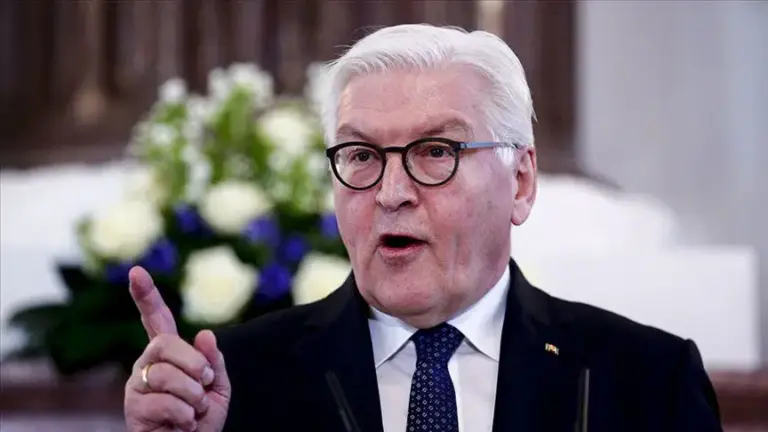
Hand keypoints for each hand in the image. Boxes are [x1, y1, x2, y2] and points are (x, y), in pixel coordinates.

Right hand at [124, 266, 230, 431]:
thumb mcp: (218, 388)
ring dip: (193, 396)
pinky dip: (185, 415)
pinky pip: (164, 402)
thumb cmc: (202, 421)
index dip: (146, 295)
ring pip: (167, 375)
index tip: (136, 272)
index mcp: (168, 355)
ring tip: (194, 411)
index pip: (156, 320)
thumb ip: (213, 361)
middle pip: (165, 344)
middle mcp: (147, 364)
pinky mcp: (134, 409)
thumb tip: (204, 334)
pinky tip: (184, 424)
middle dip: (194, 364)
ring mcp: (138, 386)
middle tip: (205, 385)